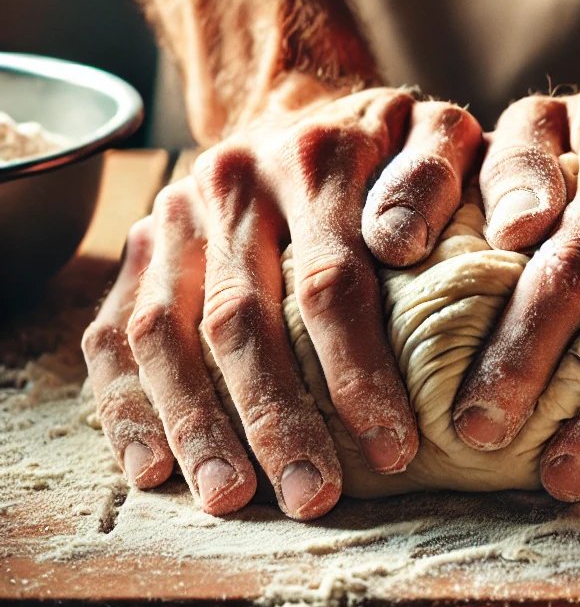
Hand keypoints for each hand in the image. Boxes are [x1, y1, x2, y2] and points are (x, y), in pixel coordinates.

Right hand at [82, 78, 480, 518]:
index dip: (358, 372)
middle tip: (313, 497)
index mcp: (312, 158)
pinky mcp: (139, 252)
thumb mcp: (434, 132)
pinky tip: (154, 467)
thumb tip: (402, 244)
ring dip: (197, 423)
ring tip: (231, 497)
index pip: (330, 282)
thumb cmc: (386, 143)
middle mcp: (230, 185)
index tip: (394, 448)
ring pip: (167, 333)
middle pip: (243, 317)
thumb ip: (438, 173)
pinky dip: (128, 404)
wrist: (297, 108)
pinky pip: (115, 332)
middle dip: (277, 418)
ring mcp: (173, 219)